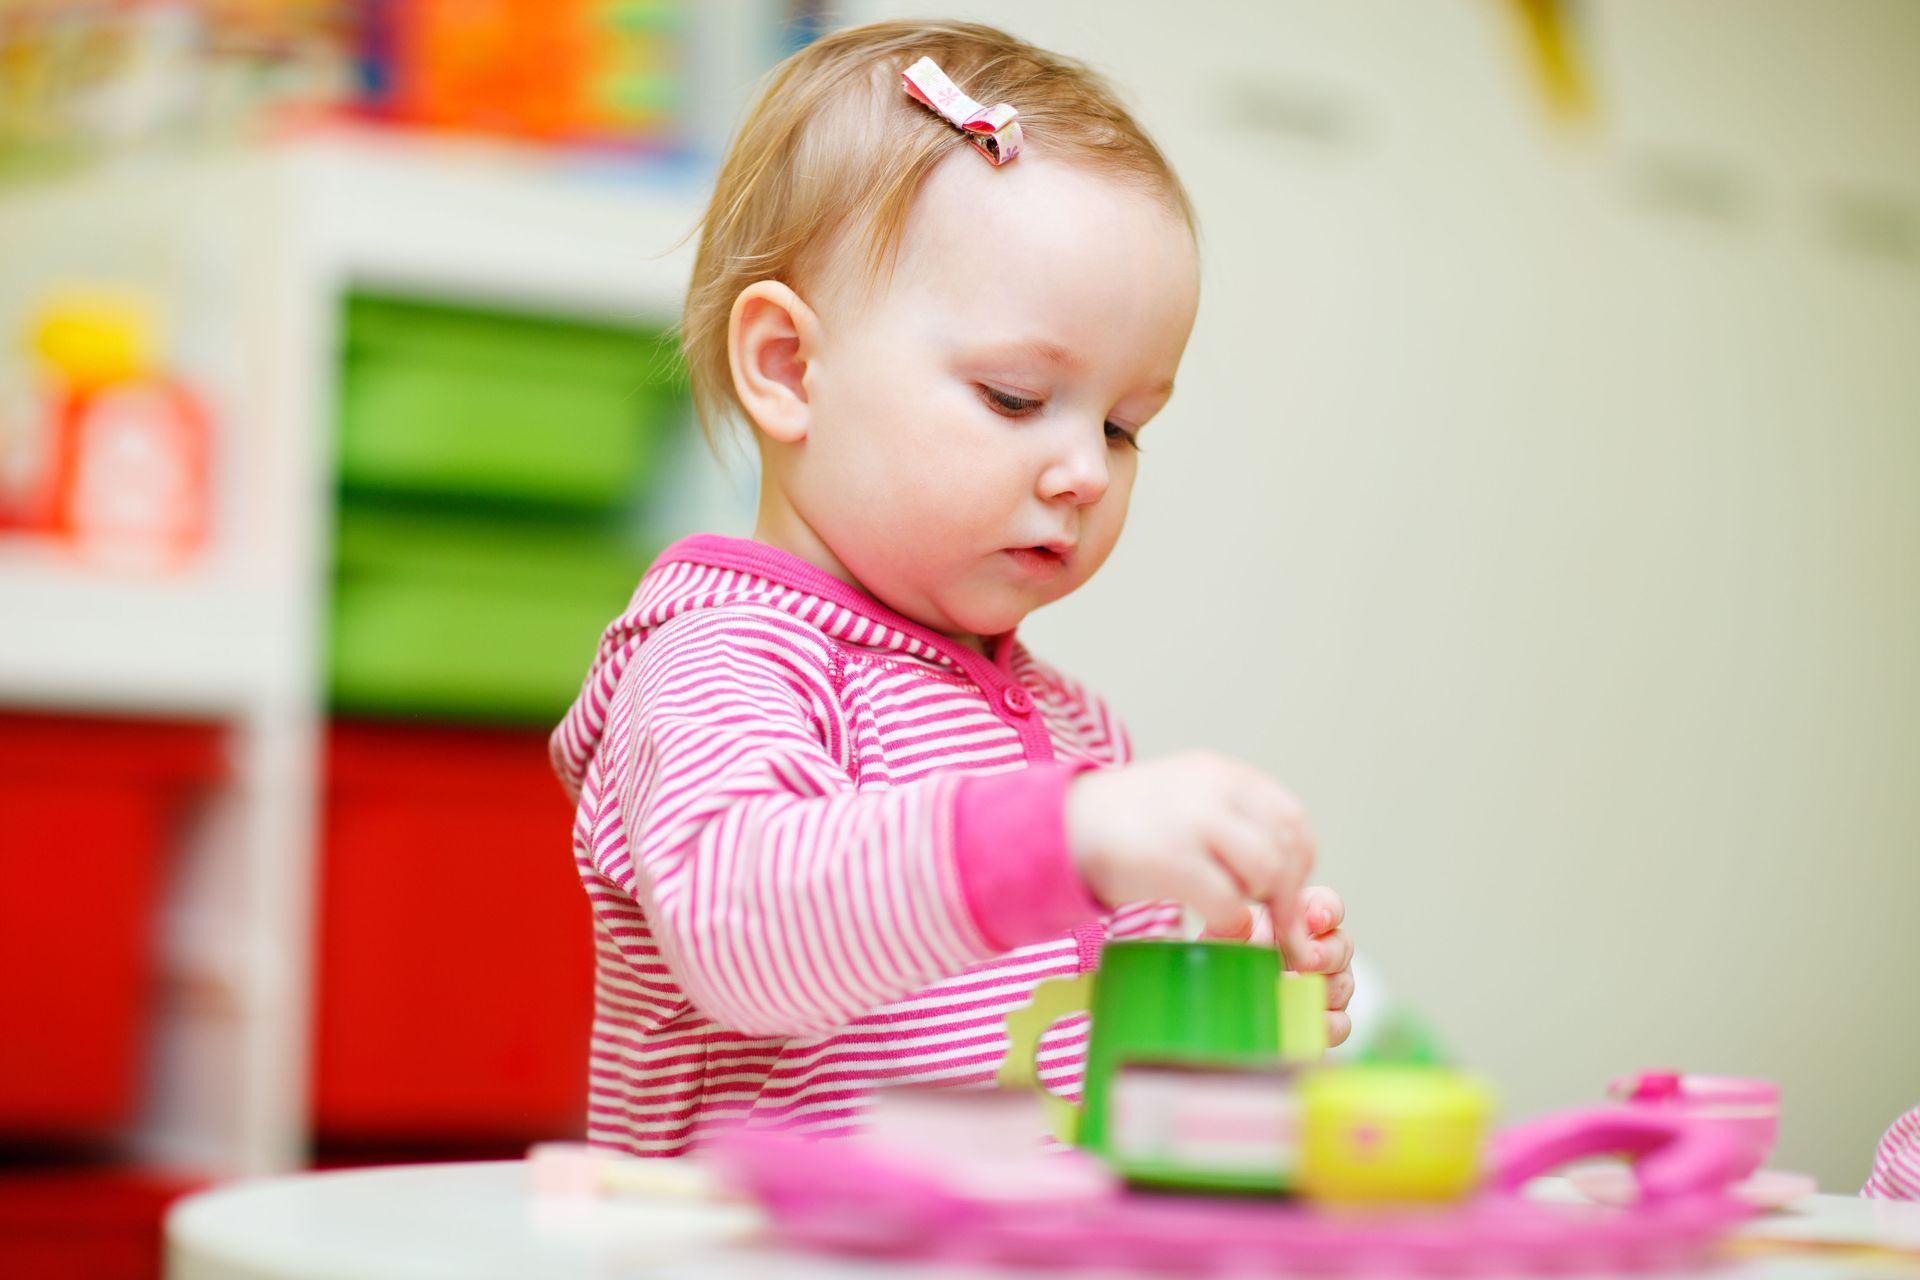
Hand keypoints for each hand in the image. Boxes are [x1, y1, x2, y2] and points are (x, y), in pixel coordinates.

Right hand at [1066, 751, 1315, 941]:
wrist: (1056, 829)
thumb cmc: (1120, 826)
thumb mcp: (1183, 800)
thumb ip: (1232, 820)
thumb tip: (1281, 866)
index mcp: (1221, 774)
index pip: (1291, 818)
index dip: (1298, 863)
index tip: (1284, 894)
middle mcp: (1213, 790)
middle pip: (1287, 846)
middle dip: (1286, 892)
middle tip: (1272, 922)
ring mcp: (1192, 822)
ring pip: (1267, 871)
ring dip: (1259, 906)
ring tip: (1233, 916)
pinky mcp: (1170, 860)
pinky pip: (1229, 903)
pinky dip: (1230, 923)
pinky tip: (1211, 925)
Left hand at [1206, 885, 1353, 1046]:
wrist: (1221, 1004)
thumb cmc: (1228, 960)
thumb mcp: (1224, 938)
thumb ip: (1233, 923)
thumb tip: (1234, 913)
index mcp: (1297, 921)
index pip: (1325, 904)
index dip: (1326, 910)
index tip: (1316, 920)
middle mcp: (1319, 949)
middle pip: (1341, 944)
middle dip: (1326, 952)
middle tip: (1307, 961)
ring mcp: (1327, 985)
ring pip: (1344, 983)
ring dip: (1325, 989)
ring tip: (1297, 995)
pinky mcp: (1327, 1019)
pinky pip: (1341, 1022)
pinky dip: (1328, 1024)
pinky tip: (1310, 1022)